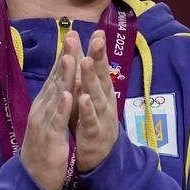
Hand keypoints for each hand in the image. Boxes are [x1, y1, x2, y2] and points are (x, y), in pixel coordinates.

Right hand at [20, 35, 76, 189]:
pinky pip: (56, 121)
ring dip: (63, 77)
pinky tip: (69, 95)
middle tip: (71, 35)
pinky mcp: (49, 138)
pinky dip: (62, 108)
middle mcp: (42, 108)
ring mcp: (44, 122)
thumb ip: (55, 101)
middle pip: (55, 79)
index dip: (64, 55)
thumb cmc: (44, 148)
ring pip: (56, 96)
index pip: (56, 75)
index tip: (72, 34)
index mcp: (45, 103)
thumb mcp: (50, 120)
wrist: (32, 178)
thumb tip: (62, 82)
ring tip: (71, 57)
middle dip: (65, 57)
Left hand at [74, 31, 118, 172]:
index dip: (99, 51)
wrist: (100, 157)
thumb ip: (89, 78)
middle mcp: (105, 101)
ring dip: (92, 78)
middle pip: (102, 77)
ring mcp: (102, 117)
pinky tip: (83, 98)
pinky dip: (88, 109)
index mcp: (102, 92)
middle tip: (97, 39)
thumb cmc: (92, 122)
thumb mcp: (91, 98)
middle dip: (99, 57)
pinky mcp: (94, 133)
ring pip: (97, 96)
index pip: (101, 68)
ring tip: (88, 61)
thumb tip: (88, 53)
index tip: (97, 32)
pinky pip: (90, 120)